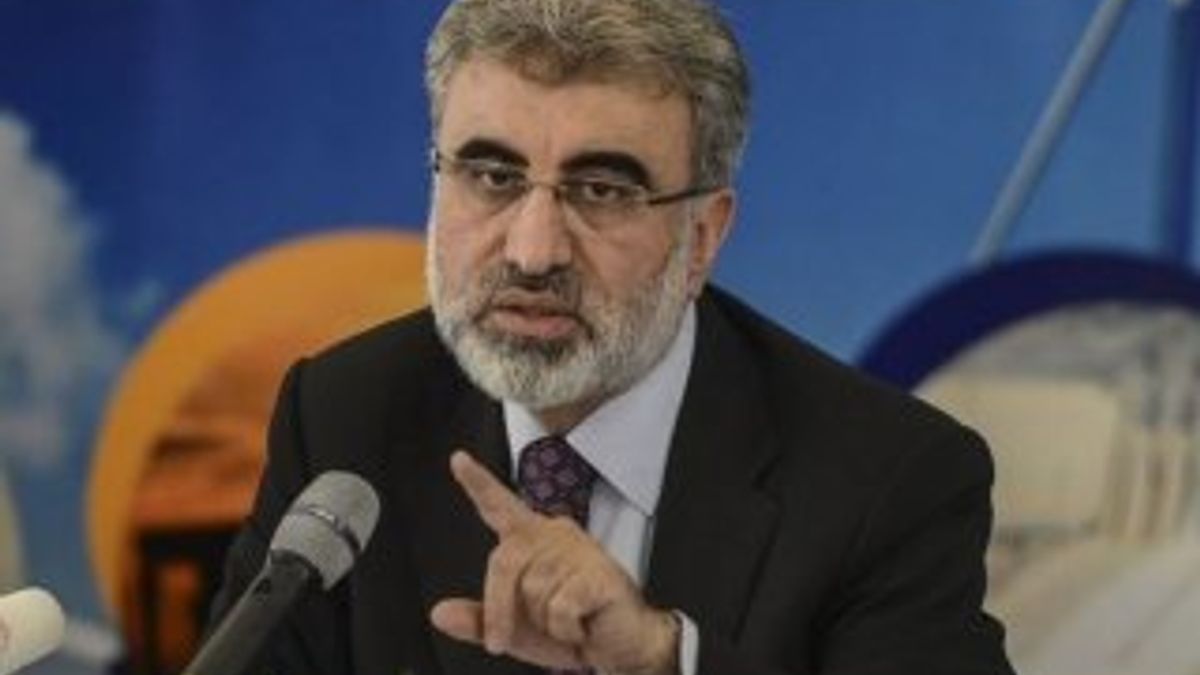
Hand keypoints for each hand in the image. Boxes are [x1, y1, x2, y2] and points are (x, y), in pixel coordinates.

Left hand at [430, 451, 679, 674]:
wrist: (621, 648)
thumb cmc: (570, 631)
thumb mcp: (516, 630)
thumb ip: (479, 620)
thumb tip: (440, 613)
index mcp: (533, 541)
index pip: (500, 507)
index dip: (477, 483)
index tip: (458, 460)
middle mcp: (555, 536)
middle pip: (504, 563)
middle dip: (499, 610)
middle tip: (506, 640)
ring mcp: (579, 551)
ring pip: (532, 591)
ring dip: (543, 623)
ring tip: (568, 622)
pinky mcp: (599, 574)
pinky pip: (559, 608)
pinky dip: (565, 631)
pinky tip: (583, 625)